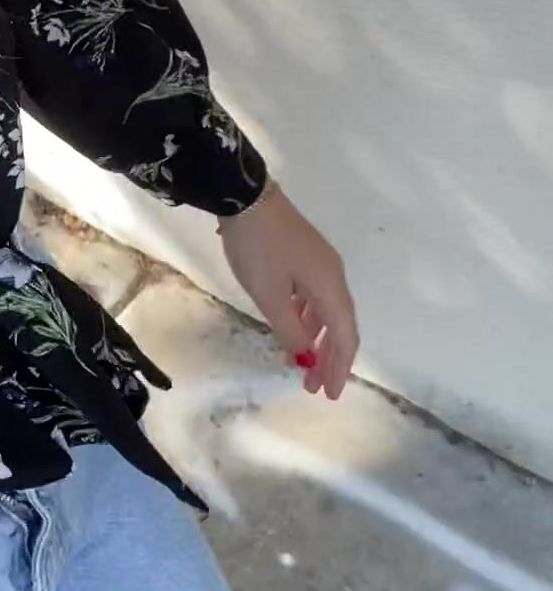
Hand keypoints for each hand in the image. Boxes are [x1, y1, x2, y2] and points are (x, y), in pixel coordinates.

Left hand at [219, 186, 357, 398]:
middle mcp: (333, 277)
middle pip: (340, 326)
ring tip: (302, 367)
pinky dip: (306, 322)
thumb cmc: (258, 249)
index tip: (330, 394)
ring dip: (317, 342)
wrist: (245, 196)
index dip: (340, 367)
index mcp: (330, 286)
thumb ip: (290, 329)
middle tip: (315, 388)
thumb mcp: (270, 295)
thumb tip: (305, 357)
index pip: (344, 336)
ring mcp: (319, 265)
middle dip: (329, 359)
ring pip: (326, 313)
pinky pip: (313, 299)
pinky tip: (294, 334)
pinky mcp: (304, 258)